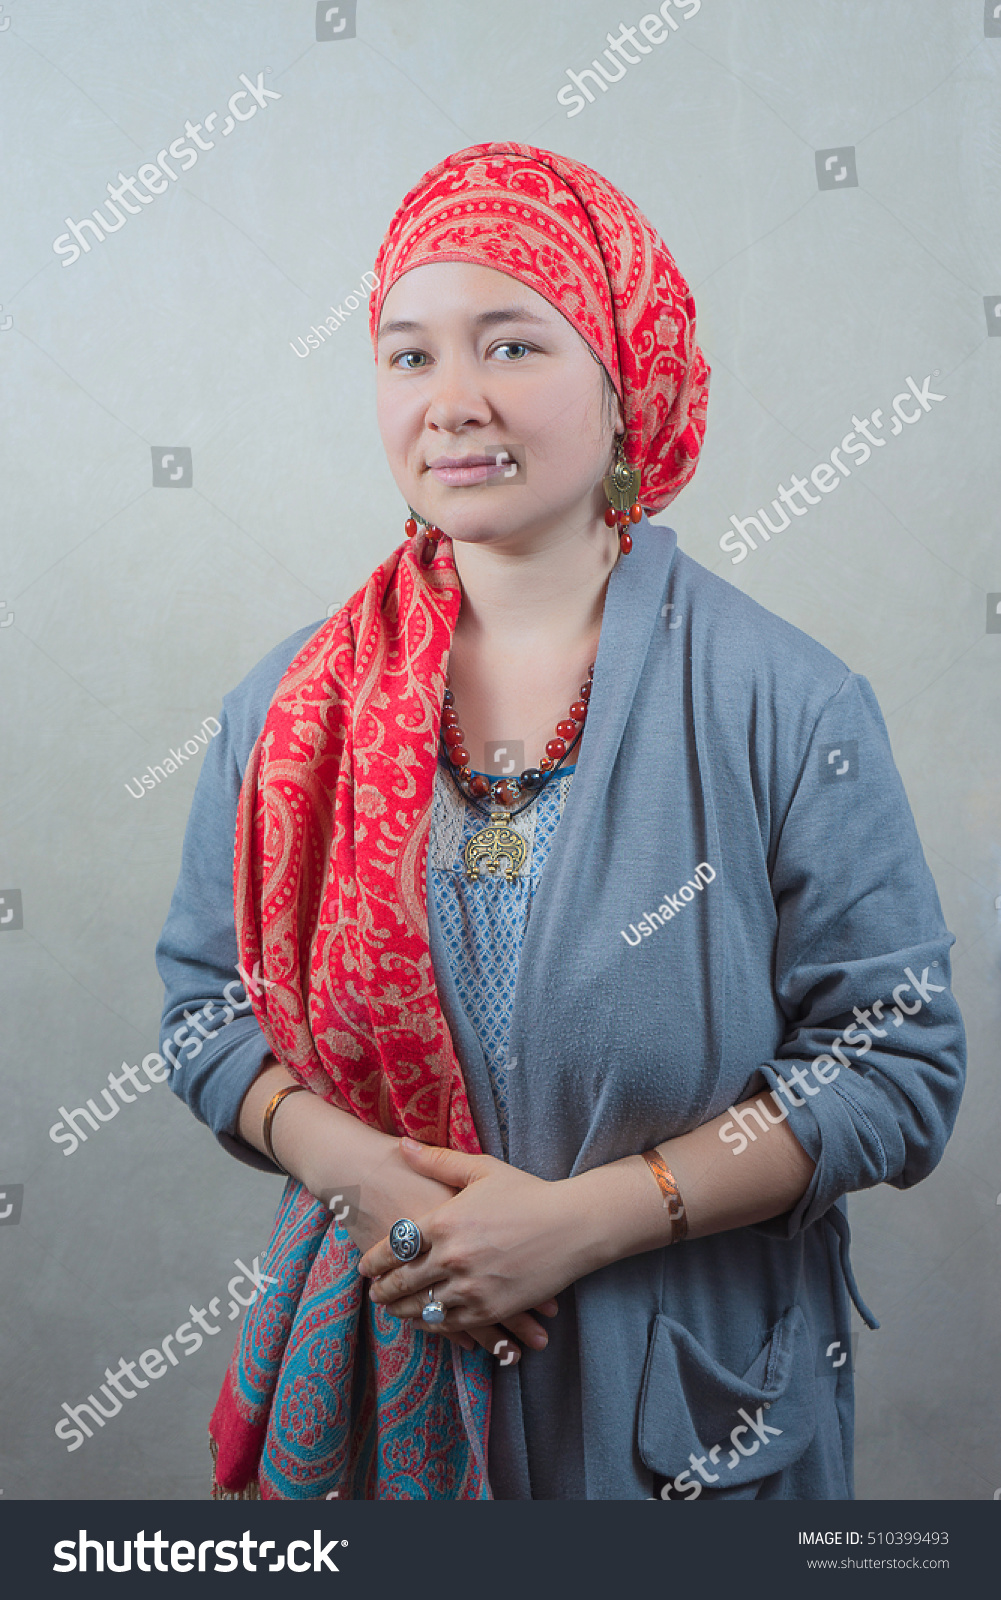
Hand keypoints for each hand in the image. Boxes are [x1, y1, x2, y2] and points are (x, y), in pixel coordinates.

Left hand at [330, 1137, 553, 1366]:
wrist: (573, 1226)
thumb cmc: (528, 1193)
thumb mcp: (482, 1170)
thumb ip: (438, 1160)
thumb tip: (401, 1144)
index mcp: (445, 1221)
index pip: (394, 1246)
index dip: (374, 1261)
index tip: (364, 1267)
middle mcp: (452, 1257)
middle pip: (402, 1282)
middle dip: (382, 1290)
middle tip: (374, 1293)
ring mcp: (471, 1287)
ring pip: (422, 1307)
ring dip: (401, 1311)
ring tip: (392, 1310)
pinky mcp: (491, 1308)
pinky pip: (450, 1323)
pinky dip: (432, 1324)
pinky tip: (425, 1321)